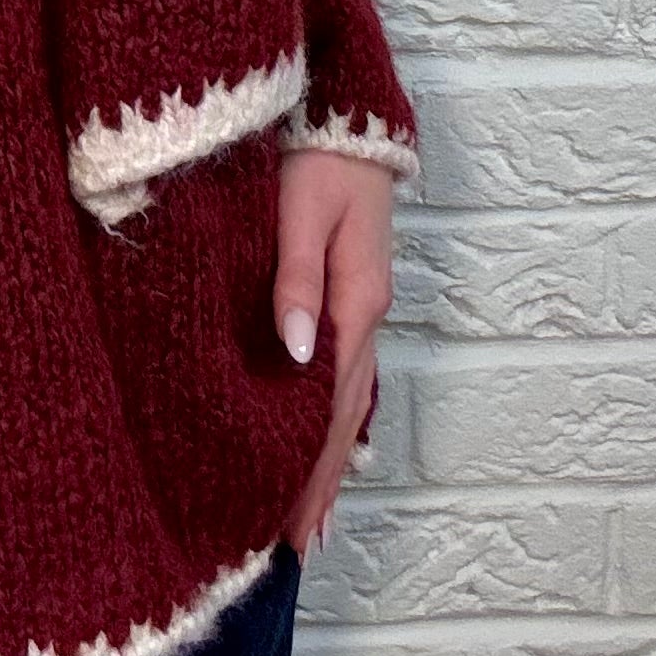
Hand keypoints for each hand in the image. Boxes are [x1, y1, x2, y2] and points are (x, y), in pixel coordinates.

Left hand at [274, 147, 396, 561]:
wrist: (344, 111)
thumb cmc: (315, 155)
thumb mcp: (303, 210)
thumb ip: (296, 279)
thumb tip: (296, 354)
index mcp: (354, 301)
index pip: (330, 407)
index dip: (310, 468)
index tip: (292, 525)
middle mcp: (363, 312)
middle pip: (343, 415)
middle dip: (321, 480)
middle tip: (299, 544)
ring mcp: (361, 303)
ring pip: (347, 400)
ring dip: (330, 458)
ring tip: (315, 516)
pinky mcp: (349, 290)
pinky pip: (345, 372)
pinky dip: (336, 417)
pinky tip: (330, 441)